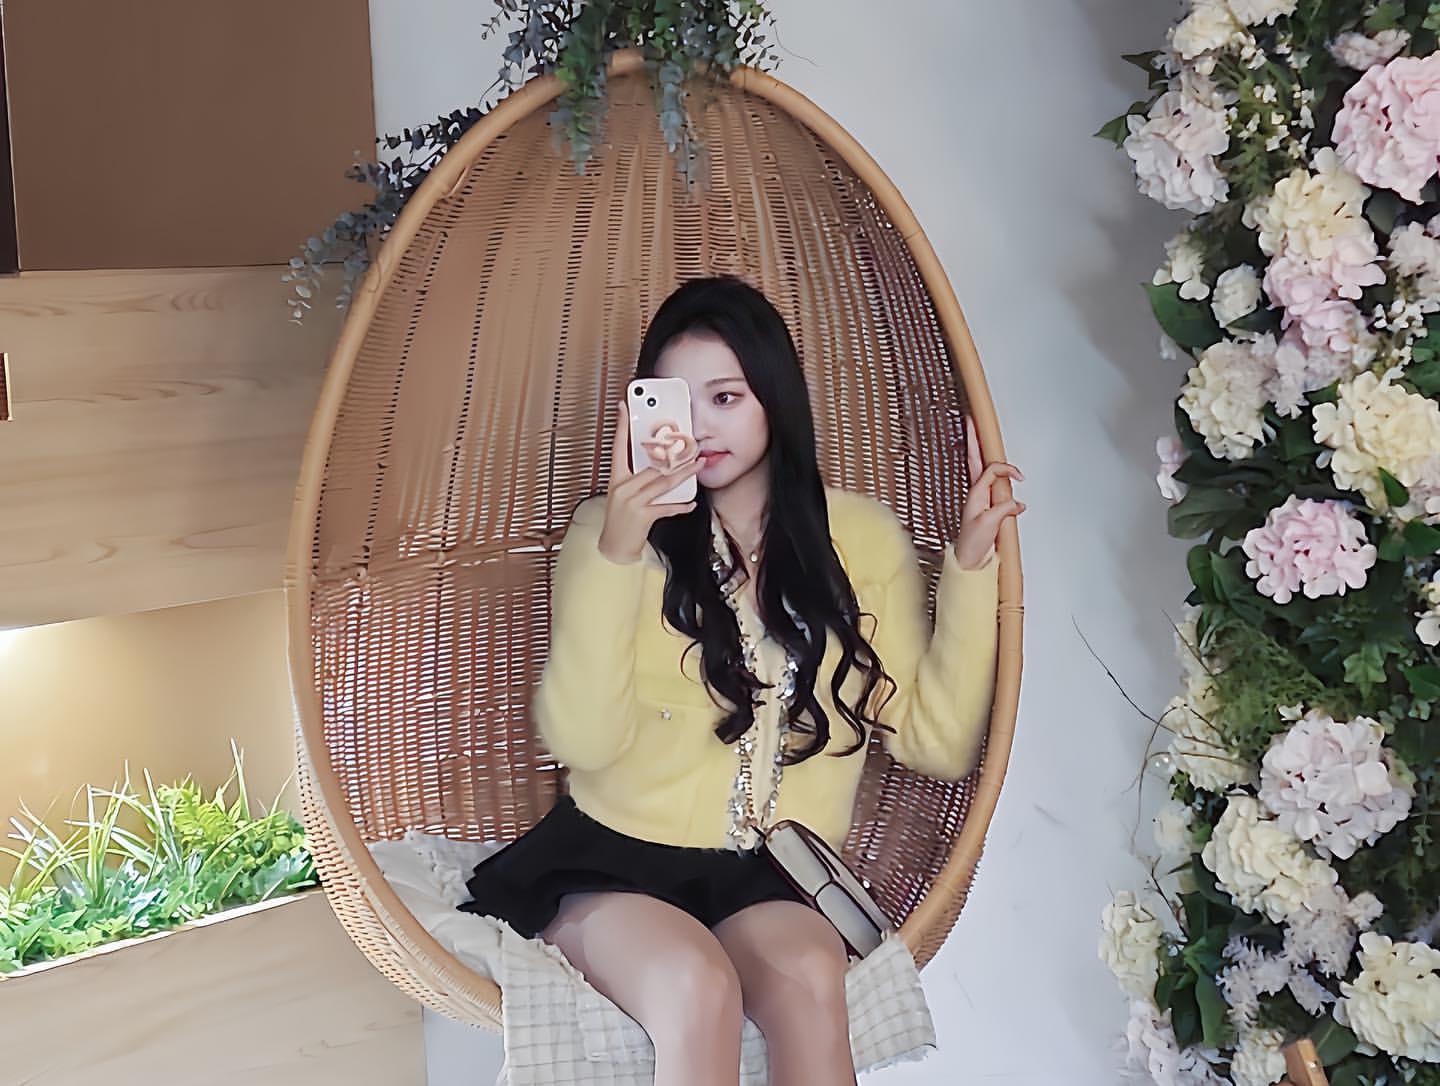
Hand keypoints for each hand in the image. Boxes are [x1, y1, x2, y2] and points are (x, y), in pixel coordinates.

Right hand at [598, 398, 702, 563]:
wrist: (613, 548)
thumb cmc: (620, 521)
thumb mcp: (622, 496)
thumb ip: (638, 480)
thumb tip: (661, 468)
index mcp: (616, 479)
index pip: (618, 447)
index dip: (621, 426)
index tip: (624, 407)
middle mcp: (622, 487)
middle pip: (651, 465)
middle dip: (673, 455)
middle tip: (689, 444)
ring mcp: (632, 502)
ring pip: (663, 482)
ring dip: (684, 474)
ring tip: (697, 465)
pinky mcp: (642, 516)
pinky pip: (667, 507)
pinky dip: (681, 505)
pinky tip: (691, 503)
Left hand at [952, 414, 1024, 569]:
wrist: (969, 560)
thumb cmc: (973, 542)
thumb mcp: (989, 523)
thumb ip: (1004, 508)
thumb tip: (1017, 503)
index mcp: (976, 493)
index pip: (992, 470)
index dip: (1006, 469)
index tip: (1019, 476)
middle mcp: (977, 493)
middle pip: (976, 459)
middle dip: (974, 439)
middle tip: (971, 420)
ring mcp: (981, 498)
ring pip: (984, 470)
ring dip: (982, 452)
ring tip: (976, 432)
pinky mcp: (987, 507)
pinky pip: (995, 486)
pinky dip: (1000, 478)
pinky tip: (999, 471)